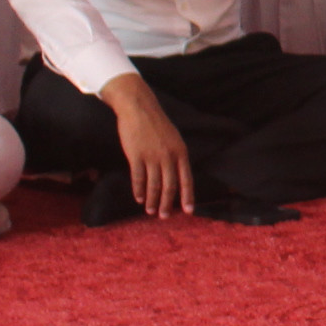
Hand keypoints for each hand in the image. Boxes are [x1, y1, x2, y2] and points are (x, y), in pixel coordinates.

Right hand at [106, 76, 193, 217]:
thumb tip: (178, 176)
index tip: (189, 211)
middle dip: (168, 204)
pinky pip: (138, 178)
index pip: (187, 179)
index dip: (188, 196)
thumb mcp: (174, 139)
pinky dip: (139, 190)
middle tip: (164, 216)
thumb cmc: (157, 125)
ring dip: (152, 200)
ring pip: (154, 185)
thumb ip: (176, 156)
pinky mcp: (136, 155)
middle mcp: (168, 156)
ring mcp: (152, 156)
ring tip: (151, 211)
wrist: (139, 108)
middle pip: (170, 186)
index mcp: (181, 152)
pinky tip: (139, 198)